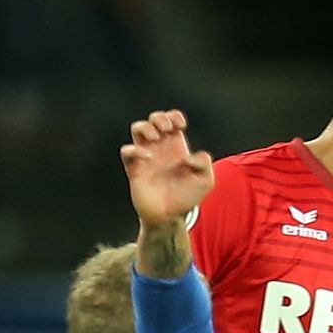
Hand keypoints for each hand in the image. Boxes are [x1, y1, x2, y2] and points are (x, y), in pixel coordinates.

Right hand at [122, 109, 213, 228]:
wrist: (169, 216)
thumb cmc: (187, 197)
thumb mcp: (206, 181)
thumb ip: (204, 163)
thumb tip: (187, 157)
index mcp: (176, 146)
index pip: (172, 120)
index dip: (175, 116)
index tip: (180, 126)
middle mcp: (160, 148)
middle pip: (154, 118)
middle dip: (159, 117)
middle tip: (166, 129)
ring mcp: (146, 156)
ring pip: (137, 128)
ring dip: (145, 127)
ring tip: (155, 139)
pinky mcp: (134, 168)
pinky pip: (127, 150)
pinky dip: (135, 150)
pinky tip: (147, 158)